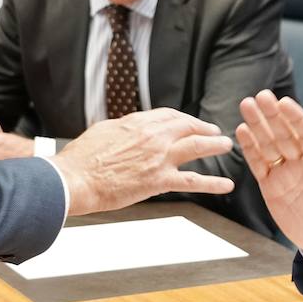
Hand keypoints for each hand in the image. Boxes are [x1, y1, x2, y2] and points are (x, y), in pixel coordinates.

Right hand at [55, 108, 233, 215]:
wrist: (74, 179)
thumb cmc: (82, 158)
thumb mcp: (103, 131)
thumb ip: (123, 128)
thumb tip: (129, 127)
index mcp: (137, 122)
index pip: (169, 116)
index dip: (184, 119)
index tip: (191, 122)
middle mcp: (153, 136)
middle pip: (187, 126)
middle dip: (204, 128)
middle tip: (215, 131)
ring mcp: (158, 158)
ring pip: (197, 147)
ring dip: (215, 145)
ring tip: (227, 146)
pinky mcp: (159, 180)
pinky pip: (193, 181)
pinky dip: (213, 183)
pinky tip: (227, 185)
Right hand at [236, 90, 302, 259]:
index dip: (297, 118)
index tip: (284, 102)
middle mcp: (301, 163)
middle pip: (285, 134)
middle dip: (273, 115)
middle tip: (260, 96)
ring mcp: (284, 173)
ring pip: (269, 144)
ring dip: (257, 125)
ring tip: (246, 105)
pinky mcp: (270, 186)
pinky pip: (258, 164)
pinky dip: (249, 148)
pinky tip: (241, 131)